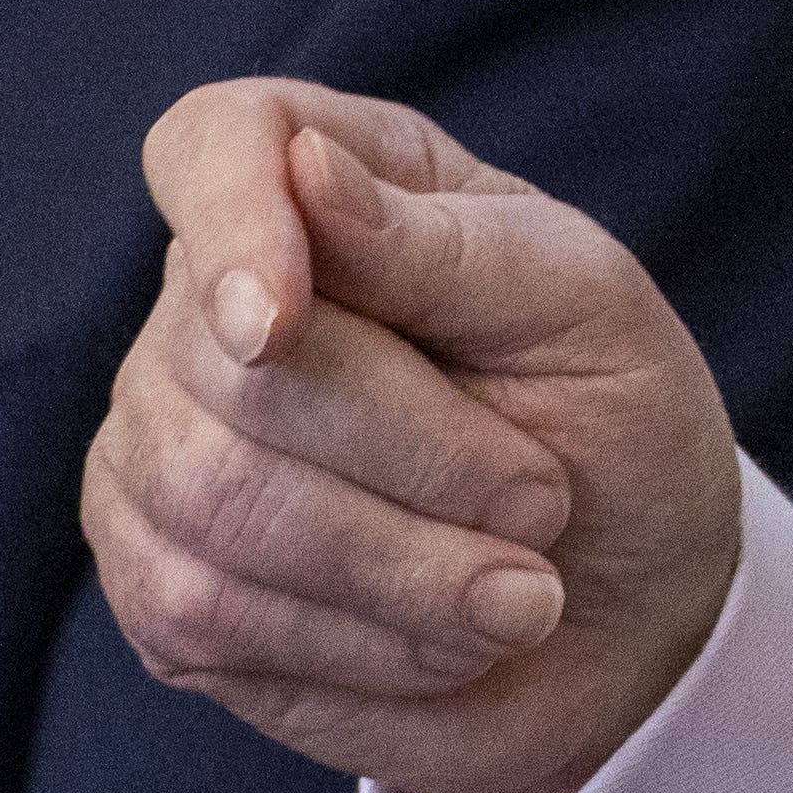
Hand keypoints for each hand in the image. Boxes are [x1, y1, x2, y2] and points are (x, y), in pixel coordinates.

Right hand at [83, 80, 744, 792]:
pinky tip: (445, 643)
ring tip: (522, 595)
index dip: (230, 224)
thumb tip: (305, 168)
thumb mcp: (582, 310)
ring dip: (403, 572)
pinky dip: (359, 644)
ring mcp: (163, 447)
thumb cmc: (611, 420)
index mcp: (331, 185)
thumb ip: (445, 245)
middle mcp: (213, 306)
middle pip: (231, 372)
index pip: (211, 147)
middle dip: (420, 459)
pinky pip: (202, 617)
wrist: (632, 611)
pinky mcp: (160, 589)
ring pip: (211, 506)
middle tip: (544, 503)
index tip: (283, 323)